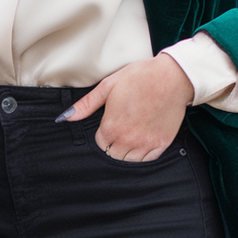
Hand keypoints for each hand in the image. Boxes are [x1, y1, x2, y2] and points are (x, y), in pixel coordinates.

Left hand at [58, 54, 194, 160]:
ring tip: (132, 133)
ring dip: (127, 151)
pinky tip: (143, 138)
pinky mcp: (161, 144)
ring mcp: (146, 144)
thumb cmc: (140, 77)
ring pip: (128, 161)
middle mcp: (128, 139)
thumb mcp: (108, 85)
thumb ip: (86, 104)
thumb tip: (65, 117)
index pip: (99, 144)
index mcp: (112, 126)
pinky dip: (142, 153)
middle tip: (121, 128)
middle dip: (113, 144)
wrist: (172, 77)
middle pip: (112, 155)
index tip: (110, 123)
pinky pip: (147, 160)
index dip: (103, 134)